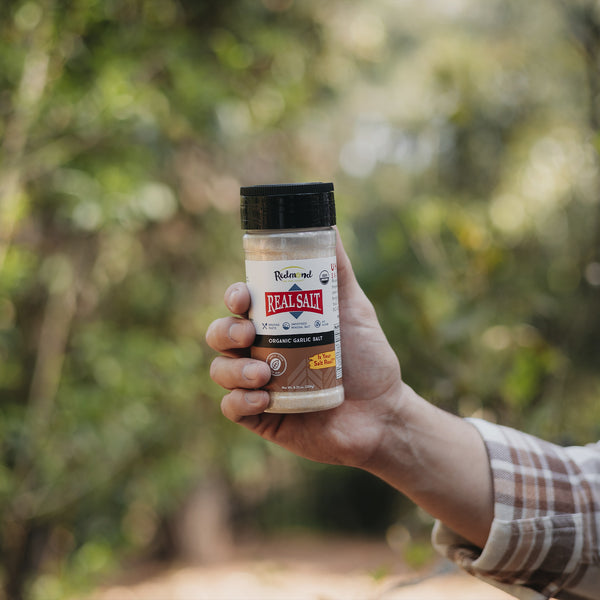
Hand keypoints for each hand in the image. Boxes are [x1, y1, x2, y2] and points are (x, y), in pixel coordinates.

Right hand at [206, 230, 492, 546]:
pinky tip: (265, 398)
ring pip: (220, 370)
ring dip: (234, 369)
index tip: (242, 297)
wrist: (382, 412)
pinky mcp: (261, 416)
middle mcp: (260, 351)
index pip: (239, 305)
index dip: (233, 297)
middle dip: (225, 330)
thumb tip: (329, 225)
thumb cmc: (367, 358)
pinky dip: (241, 401)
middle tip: (248, 334)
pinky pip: (232, 408)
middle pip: (220, 334)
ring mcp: (257, 384)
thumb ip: (337, 270)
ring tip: (263, 374)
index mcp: (275, 324)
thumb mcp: (353, 308)